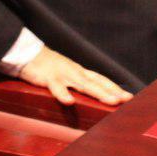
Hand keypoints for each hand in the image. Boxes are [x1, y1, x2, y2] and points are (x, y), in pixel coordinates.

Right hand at [17, 46, 132, 106]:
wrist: (26, 53)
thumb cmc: (47, 66)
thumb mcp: (64, 75)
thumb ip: (76, 85)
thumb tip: (90, 97)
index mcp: (79, 72)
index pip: (101, 80)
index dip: (115, 88)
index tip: (130, 97)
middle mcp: (74, 72)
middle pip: (97, 83)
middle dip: (113, 92)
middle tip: (127, 100)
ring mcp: (62, 74)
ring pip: (83, 85)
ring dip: (99, 93)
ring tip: (112, 102)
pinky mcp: (48, 77)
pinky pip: (56, 87)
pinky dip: (63, 94)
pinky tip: (69, 102)